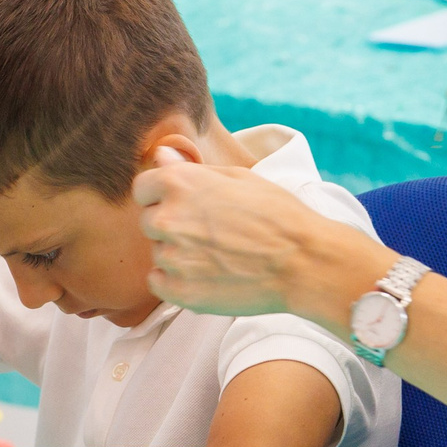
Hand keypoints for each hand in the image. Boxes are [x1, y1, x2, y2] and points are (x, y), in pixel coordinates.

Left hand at [133, 150, 387, 328]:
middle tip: (210, 233)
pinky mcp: (179, 291)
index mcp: (177, 183)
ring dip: (178, 254)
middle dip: (172, 225)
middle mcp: (167, 218)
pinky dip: (176, 281)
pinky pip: (158, 282)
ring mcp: (171, 257)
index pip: (142, 187)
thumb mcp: (237, 177)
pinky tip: (207, 275)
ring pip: (158, 253)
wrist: (303, 262)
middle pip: (148, 221)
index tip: (185, 205)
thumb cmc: (277, 214)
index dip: (162, 195)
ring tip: (217, 255)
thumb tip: (160, 155)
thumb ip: (190, 168)